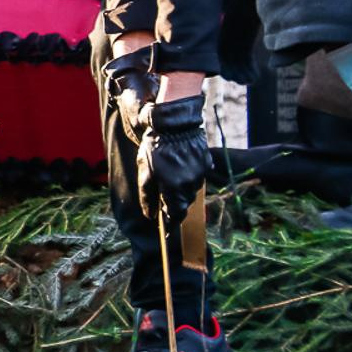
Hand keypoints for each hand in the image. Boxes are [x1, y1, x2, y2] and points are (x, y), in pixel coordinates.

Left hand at [136, 95, 211, 223]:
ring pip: (191, 189)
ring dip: (181, 187)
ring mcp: (201, 173)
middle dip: (173, 202)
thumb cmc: (156, 147)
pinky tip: (180, 164)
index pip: (175, 214)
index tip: (166, 229)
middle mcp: (191, 185)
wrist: (174, 123)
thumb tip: (150, 215)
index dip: (170, 221)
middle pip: (183, 202)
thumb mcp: (145, 172)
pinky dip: (188, 174)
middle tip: (163, 195)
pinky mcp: (206, 162)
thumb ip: (147, 195)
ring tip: (170, 174)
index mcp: (175, 189)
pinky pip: (197, 175)